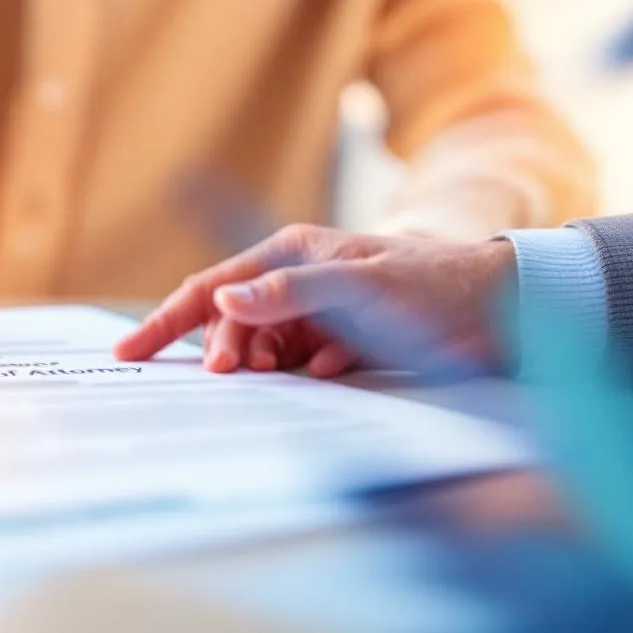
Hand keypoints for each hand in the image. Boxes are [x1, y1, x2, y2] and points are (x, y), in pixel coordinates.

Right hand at [114, 225, 517, 377]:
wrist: (503, 310)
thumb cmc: (434, 286)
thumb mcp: (361, 288)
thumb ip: (291, 293)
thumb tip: (222, 304)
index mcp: (291, 252)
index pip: (211, 288)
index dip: (166, 322)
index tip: (128, 354)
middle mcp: (297, 279)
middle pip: (232, 321)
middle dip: (227, 351)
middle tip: (238, 379)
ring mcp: (316, 311)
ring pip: (264, 347)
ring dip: (268, 366)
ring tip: (295, 373)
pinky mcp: (338, 340)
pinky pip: (300, 365)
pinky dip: (307, 375)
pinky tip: (336, 370)